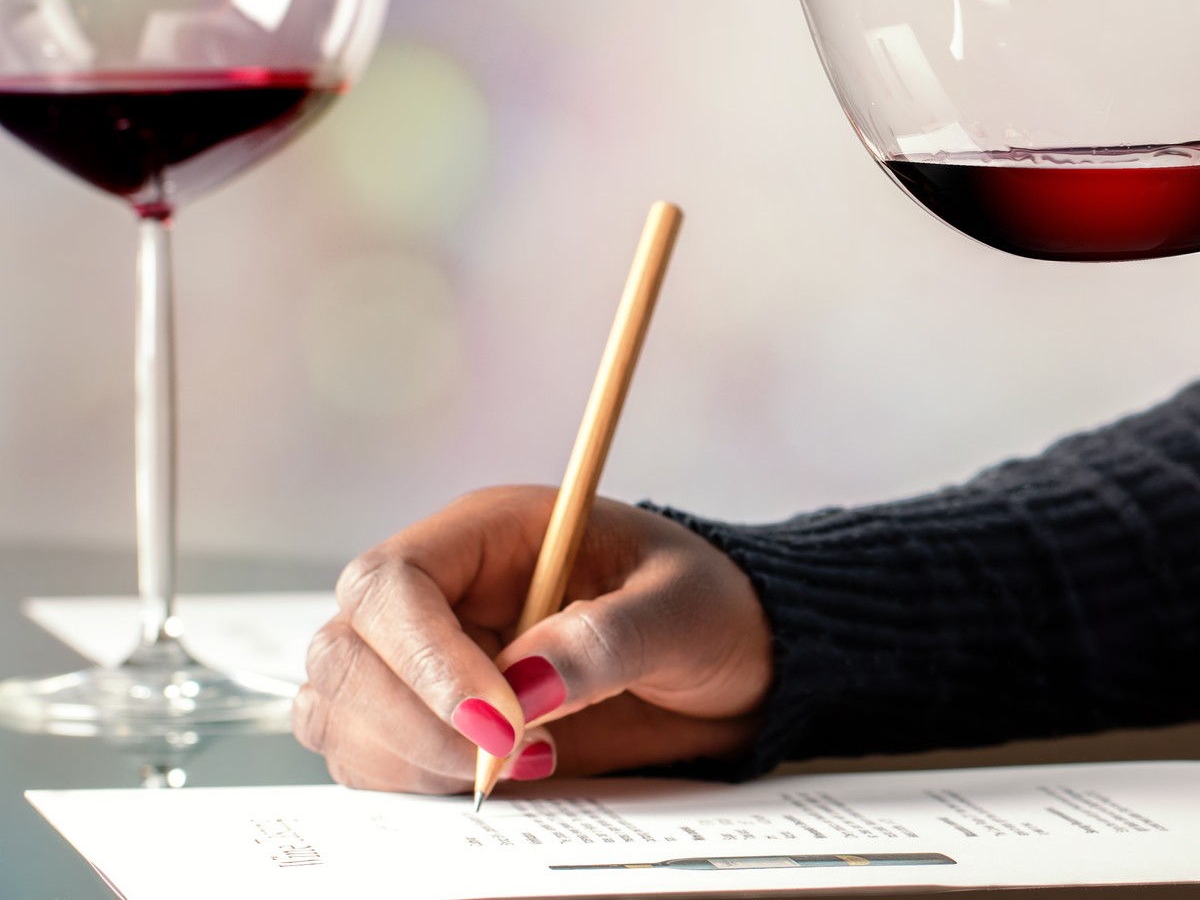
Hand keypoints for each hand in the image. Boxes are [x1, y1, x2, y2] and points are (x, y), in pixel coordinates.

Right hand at [294, 486, 772, 793]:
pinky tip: (503, 781)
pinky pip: (373, 761)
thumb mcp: (683, 609)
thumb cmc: (711, 609)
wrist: (735, 666)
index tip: (498, 722)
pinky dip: (416, 787)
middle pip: (345, 651)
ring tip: (527, 765)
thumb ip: (609, 639)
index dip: (424, 657)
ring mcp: (428, 663)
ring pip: (340, 713)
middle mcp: (444, 596)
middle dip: (409, 722)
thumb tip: (527, 684)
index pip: (395, 583)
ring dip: (411, 761)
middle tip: (506, 762)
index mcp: (490, 535)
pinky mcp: (435, 726)